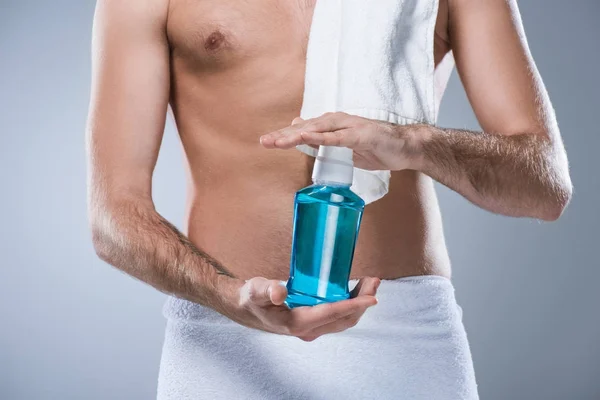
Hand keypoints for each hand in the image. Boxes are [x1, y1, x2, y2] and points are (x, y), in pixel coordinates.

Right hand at [222, 276, 379, 341]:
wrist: (246, 307)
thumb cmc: (252, 298)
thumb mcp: (256, 290)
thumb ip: (266, 290)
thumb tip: (278, 292)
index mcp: (296, 323)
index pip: (332, 314)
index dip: (353, 305)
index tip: (371, 297)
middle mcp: (308, 329)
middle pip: (344, 320)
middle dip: (363, 303)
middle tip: (373, 282)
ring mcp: (312, 327)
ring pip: (343, 319)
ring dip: (359, 303)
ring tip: (369, 283)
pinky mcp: (314, 321)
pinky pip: (338, 316)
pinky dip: (350, 304)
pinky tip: (354, 289)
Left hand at [259, 112, 424, 170]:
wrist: (404, 147)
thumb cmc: (375, 146)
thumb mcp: (343, 144)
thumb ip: (323, 139)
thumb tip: (301, 131)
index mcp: (332, 126)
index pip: (303, 131)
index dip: (284, 136)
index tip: (266, 142)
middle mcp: (338, 122)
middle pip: (305, 128)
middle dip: (284, 135)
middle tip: (265, 141)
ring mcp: (349, 128)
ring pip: (318, 131)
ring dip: (298, 135)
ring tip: (281, 141)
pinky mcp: (361, 136)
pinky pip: (339, 138)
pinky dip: (323, 138)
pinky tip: (309, 139)